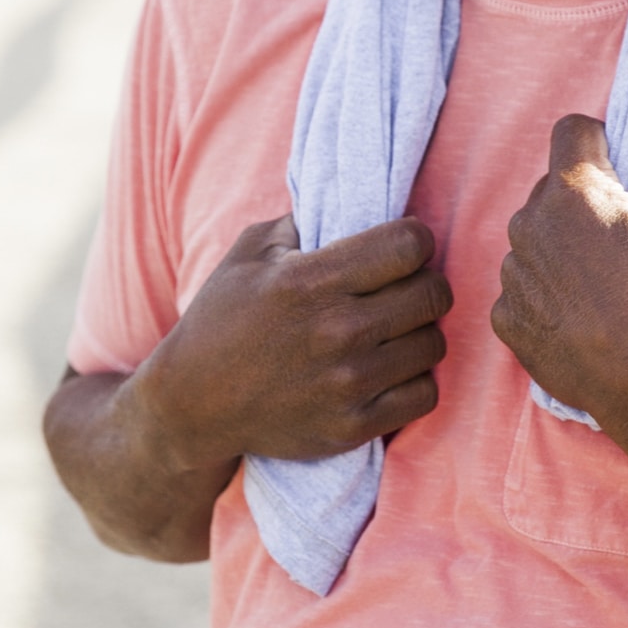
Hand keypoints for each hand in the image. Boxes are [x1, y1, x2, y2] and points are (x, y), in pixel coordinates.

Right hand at [134, 214, 450, 469]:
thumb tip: (356, 201)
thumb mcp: (250, 251)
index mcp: (309, 280)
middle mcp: (335, 331)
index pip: (408, 246)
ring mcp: (347, 383)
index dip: (415, 239)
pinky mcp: (353, 426)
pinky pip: (425, 395)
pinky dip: (414, 379)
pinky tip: (390, 369)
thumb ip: (304, 219)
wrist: (193, 405)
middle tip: (402, 287)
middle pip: (434, 293)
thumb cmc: (222, 318)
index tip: (402, 246)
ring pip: (433, 344)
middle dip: (424, 282)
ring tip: (393, 329)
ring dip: (419, 332)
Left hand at [490, 114, 627, 465]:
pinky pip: (523, 286)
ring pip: (534, 239)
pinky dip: (546, 294)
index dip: (598, 143)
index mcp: (574, 194)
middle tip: (619, 239)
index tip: (617, 169)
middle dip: (581, 202)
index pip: (571, 130)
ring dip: (561, 250)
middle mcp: (529, 225)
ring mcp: (512, 273)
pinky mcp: (505, 316)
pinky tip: (581, 317)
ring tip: (601, 287)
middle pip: (551, 189)